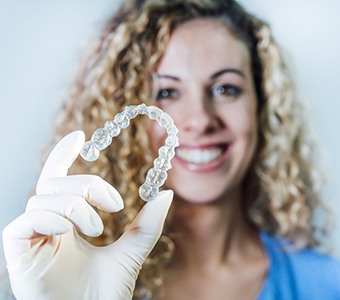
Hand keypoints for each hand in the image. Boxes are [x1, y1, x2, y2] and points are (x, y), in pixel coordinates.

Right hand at [2, 131, 172, 299]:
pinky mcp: (17, 250)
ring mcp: (31, 237)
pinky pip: (26, 219)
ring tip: (98, 228)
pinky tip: (71, 232)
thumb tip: (167, 194)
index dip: (63, 155)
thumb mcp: (131, 252)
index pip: (59, 179)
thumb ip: (147, 225)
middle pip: (55, 182)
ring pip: (44, 196)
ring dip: (76, 206)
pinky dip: (52, 217)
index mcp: (68, 222)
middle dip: (87, 185)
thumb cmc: (104, 294)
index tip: (79, 137)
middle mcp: (47, 225)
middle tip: (114, 204)